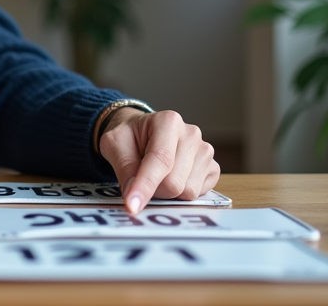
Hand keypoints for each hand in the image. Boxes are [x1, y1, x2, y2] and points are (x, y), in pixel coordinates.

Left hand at [97, 109, 219, 213]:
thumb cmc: (129, 137)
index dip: (146, 185)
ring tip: (158, 174)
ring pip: (188, 192)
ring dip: (167, 192)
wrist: (141, 132)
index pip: (160, 160)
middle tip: (141, 177)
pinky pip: (199, 195)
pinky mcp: (213, 168)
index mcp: (168, 122)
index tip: (133, 206)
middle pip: (174, 183)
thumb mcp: (114, 144)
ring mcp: (205, 151)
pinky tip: (173, 177)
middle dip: (154, 189)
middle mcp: (192, 134)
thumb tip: (134, 199)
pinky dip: (182, 194)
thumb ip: (124, 169)